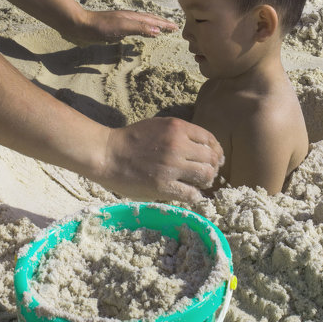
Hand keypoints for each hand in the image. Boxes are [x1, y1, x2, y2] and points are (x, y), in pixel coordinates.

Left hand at [64, 9, 177, 43]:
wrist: (81, 25)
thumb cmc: (100, 27)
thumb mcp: (122, 27)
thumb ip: (139, 28)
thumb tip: (158, 31)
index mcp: (133, 17)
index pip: (153, 21)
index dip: (164, 25)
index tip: (176, 27)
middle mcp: (129, 18)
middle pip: (149, 20)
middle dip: (161, 23)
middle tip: (172, 27)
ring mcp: (122, 23)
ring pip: (142, 23)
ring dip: (153, 26)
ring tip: (160, 29)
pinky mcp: (115, 29)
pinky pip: (134, 29)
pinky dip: (142, 30)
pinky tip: (138, 34)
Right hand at [98, 118, 222, 203]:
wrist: (106, 153)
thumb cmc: (131, 139)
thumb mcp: (159, 125)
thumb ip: (181, 133)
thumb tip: (204, 148)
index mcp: (177, 128)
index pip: (210, 140)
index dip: (216, 151)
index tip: (214, 159)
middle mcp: (178, 145)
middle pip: (212, 159)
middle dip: (213, 168)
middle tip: (206, 174)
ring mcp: (171, 166)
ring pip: (206, 176)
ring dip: (205, 182)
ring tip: (197, 184)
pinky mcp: (163, 185)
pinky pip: (191, 194)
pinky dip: (194, 196)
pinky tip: (188, 194)